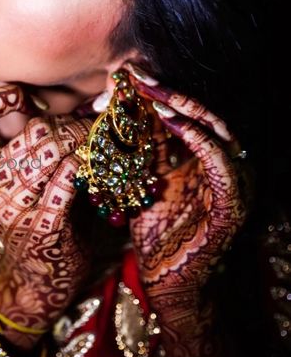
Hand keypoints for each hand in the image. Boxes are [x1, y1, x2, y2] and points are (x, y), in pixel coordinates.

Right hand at [0, 83, 92, 349]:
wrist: (35, 279)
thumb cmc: (32, 215)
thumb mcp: (17, 177)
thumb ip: (24, 141)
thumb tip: (47, 98)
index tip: (21, 94)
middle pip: (30, 131)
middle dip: (65, 122)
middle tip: (85, 121)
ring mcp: (13, 206)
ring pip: (51, 151)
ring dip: (80, 139)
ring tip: (94, 135)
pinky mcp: (41, 224)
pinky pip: (66, 179)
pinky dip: (83, 163)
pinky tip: (92, 158)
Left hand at [123, 66, 248, 320]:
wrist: (171, 283)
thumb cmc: (157, 234)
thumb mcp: (145, 182)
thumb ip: (144, 150)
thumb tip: (123, 111)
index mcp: (202, 158)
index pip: (184, 115)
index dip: (159, 92)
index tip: (130, 73)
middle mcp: (221, 163)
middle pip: (200, 115)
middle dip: (168, 91)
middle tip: (138, 73)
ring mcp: (232, 180)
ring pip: (215, 129)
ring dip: (183, 107)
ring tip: (152, 92)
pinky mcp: (233, 200)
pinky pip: (219, 159)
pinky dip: (197, 137)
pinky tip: (172, 121)